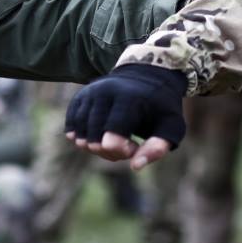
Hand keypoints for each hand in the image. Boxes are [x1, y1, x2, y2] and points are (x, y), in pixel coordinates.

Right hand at [65, 64, 186, 170]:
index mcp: (127, 99)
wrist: (146, 76)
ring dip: (96, 148)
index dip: (123, 152)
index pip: (111, 141)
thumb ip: (157, 148)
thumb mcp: (171, 126)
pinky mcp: (79, 97)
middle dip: (110, 153)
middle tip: (126, 145)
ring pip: (79, 138)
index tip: (136, 145)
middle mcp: (104, 93)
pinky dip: (84, 139)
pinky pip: (71, 129)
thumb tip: (135, 166)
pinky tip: (100, 135)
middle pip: (93, 142)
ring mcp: (89, 94)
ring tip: (114, 140)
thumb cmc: (160, 106)